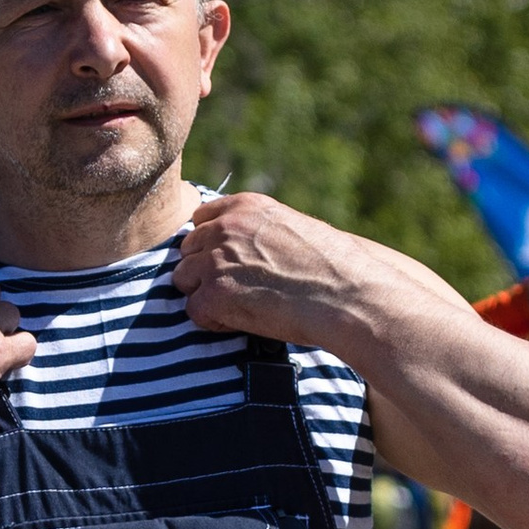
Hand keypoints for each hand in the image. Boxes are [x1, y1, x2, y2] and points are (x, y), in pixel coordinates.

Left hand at [174, 192, 403, 347]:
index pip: (201, 219)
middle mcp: (225, 228)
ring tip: (238, 307)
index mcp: (245, 207)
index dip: (209, 245)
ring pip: (183, 280)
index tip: (227, 263)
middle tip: (234, 291)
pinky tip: (241, 322)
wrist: (345, 292)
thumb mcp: (292, 229)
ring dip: (204, 296)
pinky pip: (193, 312)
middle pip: (187, 251)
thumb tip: (245, 251)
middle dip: (203, 272)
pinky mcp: (214, 294)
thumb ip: (259, 232)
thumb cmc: (331, 266)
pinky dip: (213, 322)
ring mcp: (216, 260)